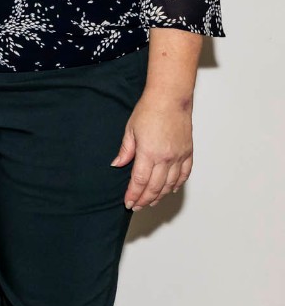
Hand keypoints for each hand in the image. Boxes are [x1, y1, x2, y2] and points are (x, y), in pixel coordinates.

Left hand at [114, 94, 193, 210]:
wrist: (170, 99)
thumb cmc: (149, 111)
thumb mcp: (130, 130)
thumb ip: (125, 150)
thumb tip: (117, 165)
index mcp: (149, 153)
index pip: (140, 181)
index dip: (134, 195)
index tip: (128, 203)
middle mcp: (166, 158)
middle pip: (155, 187)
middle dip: (145, 199)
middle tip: (137, 206)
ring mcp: (179, 156)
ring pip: (170, 184)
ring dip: (160, 195)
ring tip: (151, 201)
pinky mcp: (188, 153)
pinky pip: (184, 175)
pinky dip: (177, 184)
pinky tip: (170, 190)